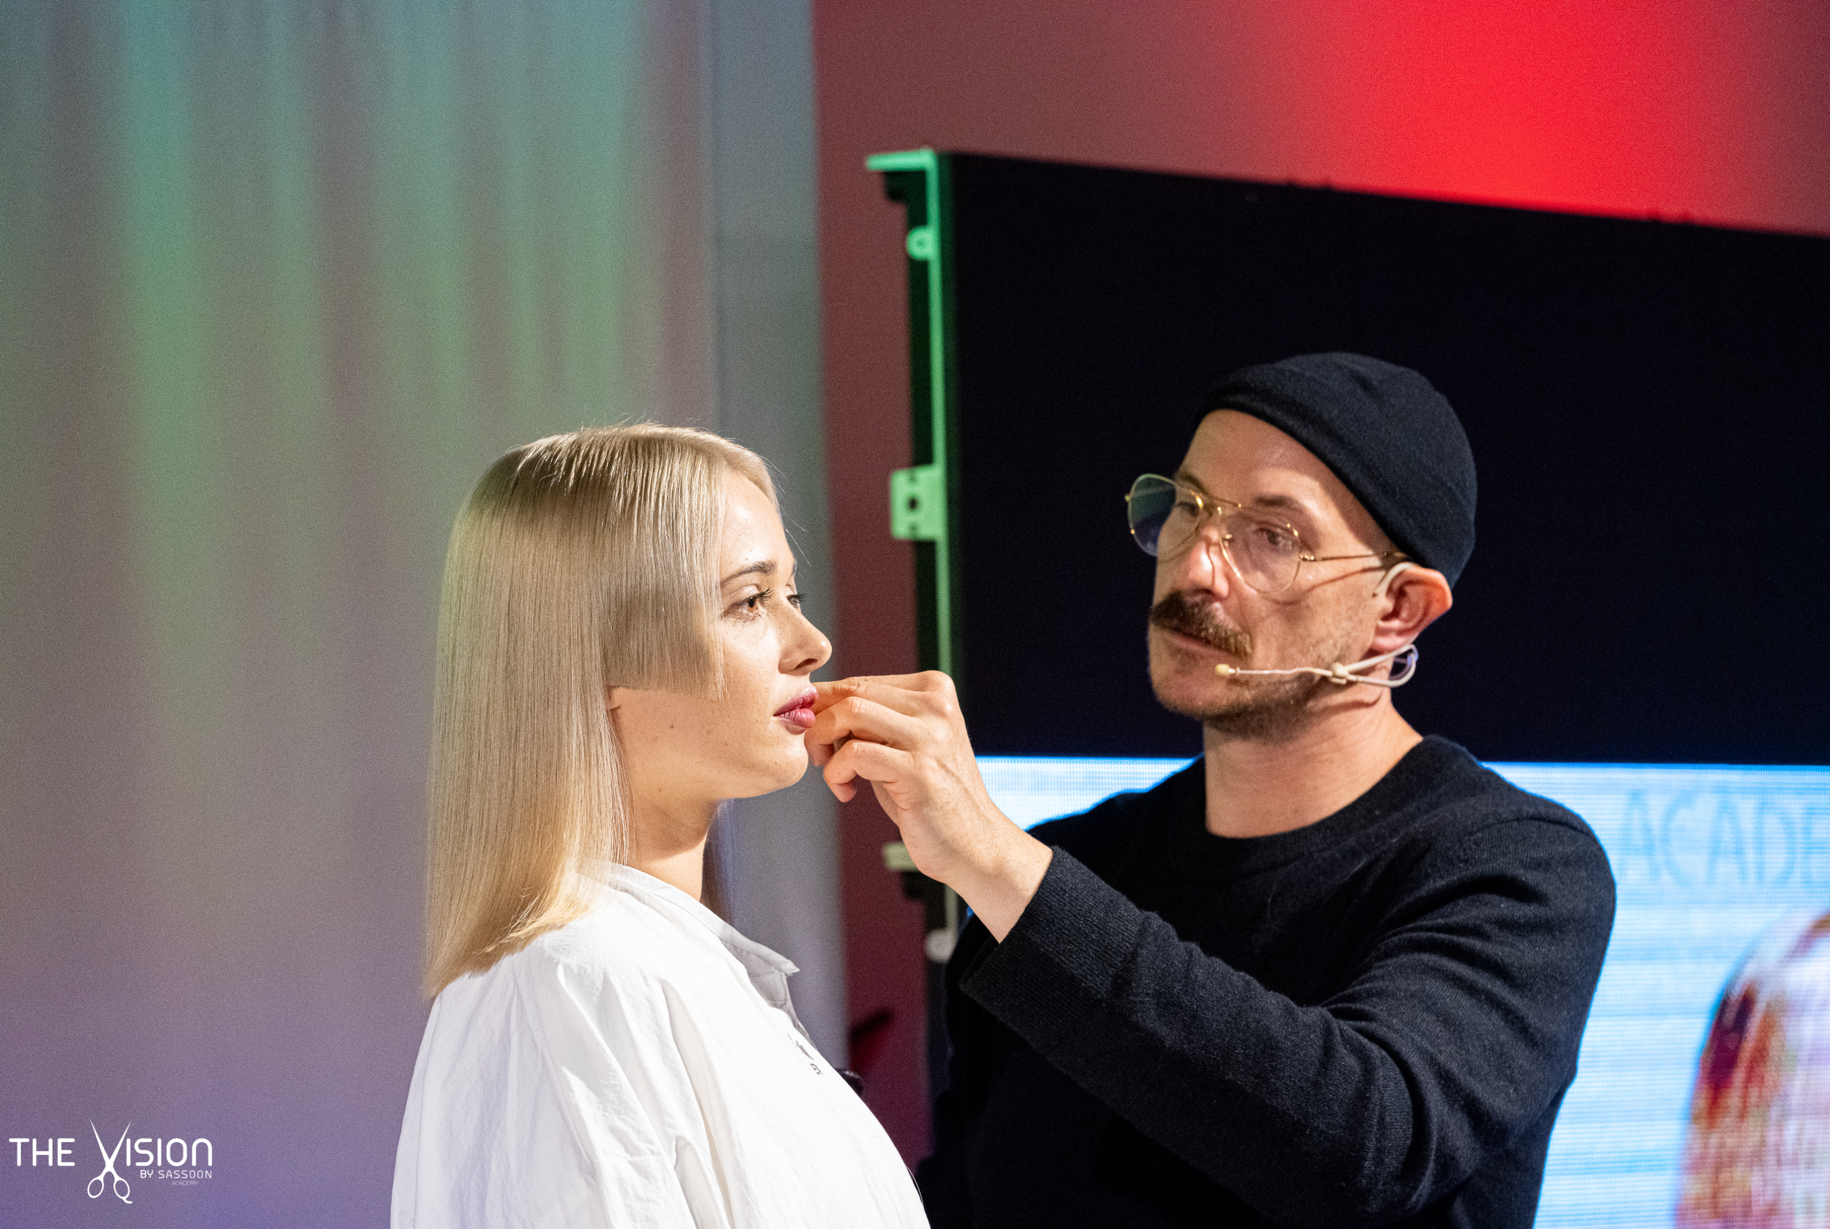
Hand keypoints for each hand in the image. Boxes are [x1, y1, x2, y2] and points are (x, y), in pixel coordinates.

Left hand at [809, 672, 1051, 940]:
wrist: (974, 844)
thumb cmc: (929, 797)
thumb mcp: (901, 746)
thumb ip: (869, 721)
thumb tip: (811, 703)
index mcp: (934, 689)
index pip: (858, 682)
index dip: (823, 708)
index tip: (816, 737)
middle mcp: (936, 704)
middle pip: (851, 692)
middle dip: (817, 723)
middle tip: (816, 754)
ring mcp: (930, 736)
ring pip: (850, 712)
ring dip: (822, 741)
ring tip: (828, 769)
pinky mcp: (919, 770)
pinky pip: (855, 753)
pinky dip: (836, 772)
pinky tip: (846, 792)